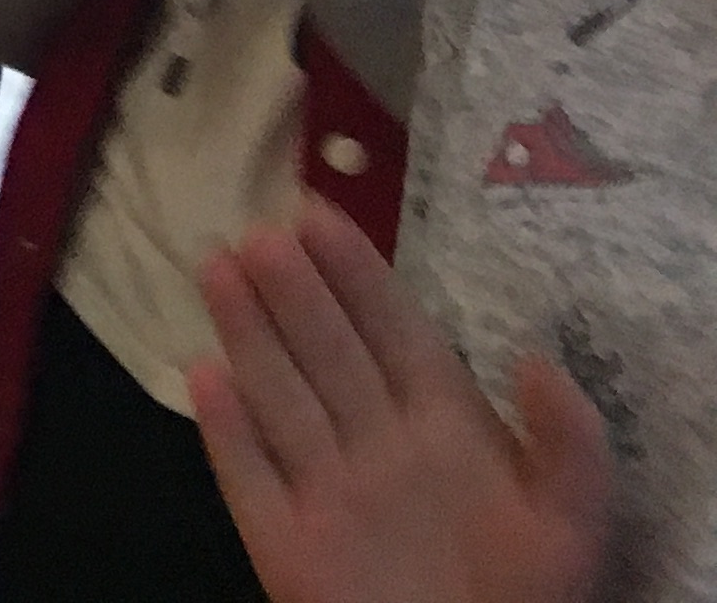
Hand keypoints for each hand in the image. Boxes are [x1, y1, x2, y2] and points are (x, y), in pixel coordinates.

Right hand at [192, 205, 612, 602]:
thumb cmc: (526, 599)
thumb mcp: (574, 521)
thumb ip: (569, 441)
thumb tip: (531, 357)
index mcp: (447, 434)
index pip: (394, 334)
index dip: (358, 274)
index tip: (318, 212)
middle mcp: (378, 448)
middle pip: (327, 353)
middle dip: (293, 290)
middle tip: (259, 230)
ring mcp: (328, 494)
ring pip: (280, 396)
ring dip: (248, 333)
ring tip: (218, 266)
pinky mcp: (286, 545)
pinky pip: (249, 479)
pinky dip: (224, 432)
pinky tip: (201, 378)